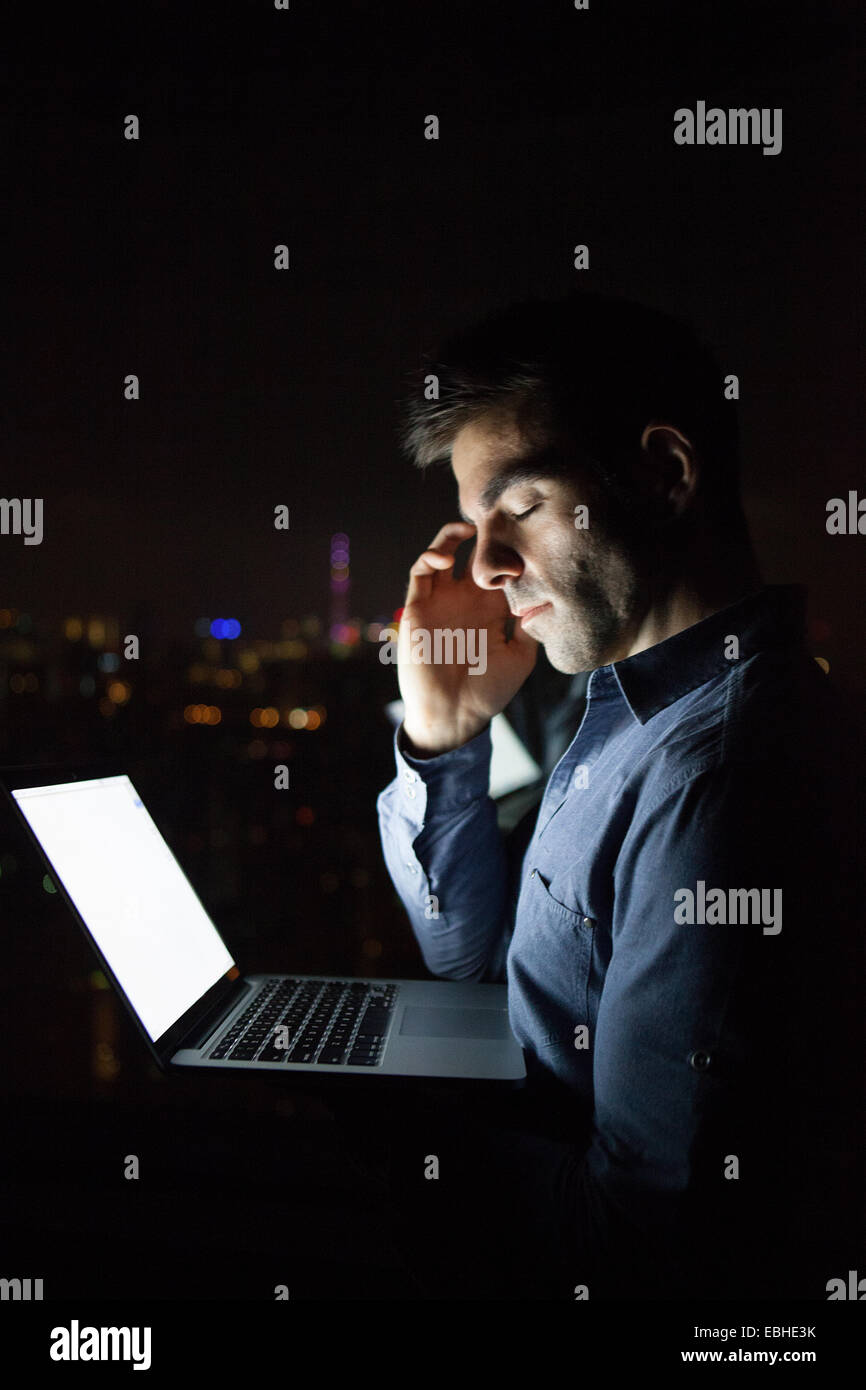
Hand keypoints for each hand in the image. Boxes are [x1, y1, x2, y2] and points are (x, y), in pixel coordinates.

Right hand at [394, 521, 537, 753]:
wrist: (455, 714)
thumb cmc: (488, 691)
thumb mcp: (520, 656)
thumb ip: (529, 625)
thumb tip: (545, 597)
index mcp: (489, 609)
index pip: (497, 568)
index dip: (508, 550)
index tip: (523, 538)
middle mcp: (464, 600)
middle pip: (470, 553)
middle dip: (482, 535)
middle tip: (495, 520)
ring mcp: (440, 602)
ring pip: (441, 554)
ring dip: (451, 536)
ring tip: (467, 529)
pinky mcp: (417, 607)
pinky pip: (420, 573)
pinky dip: (430, 556)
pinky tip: (446, 556)